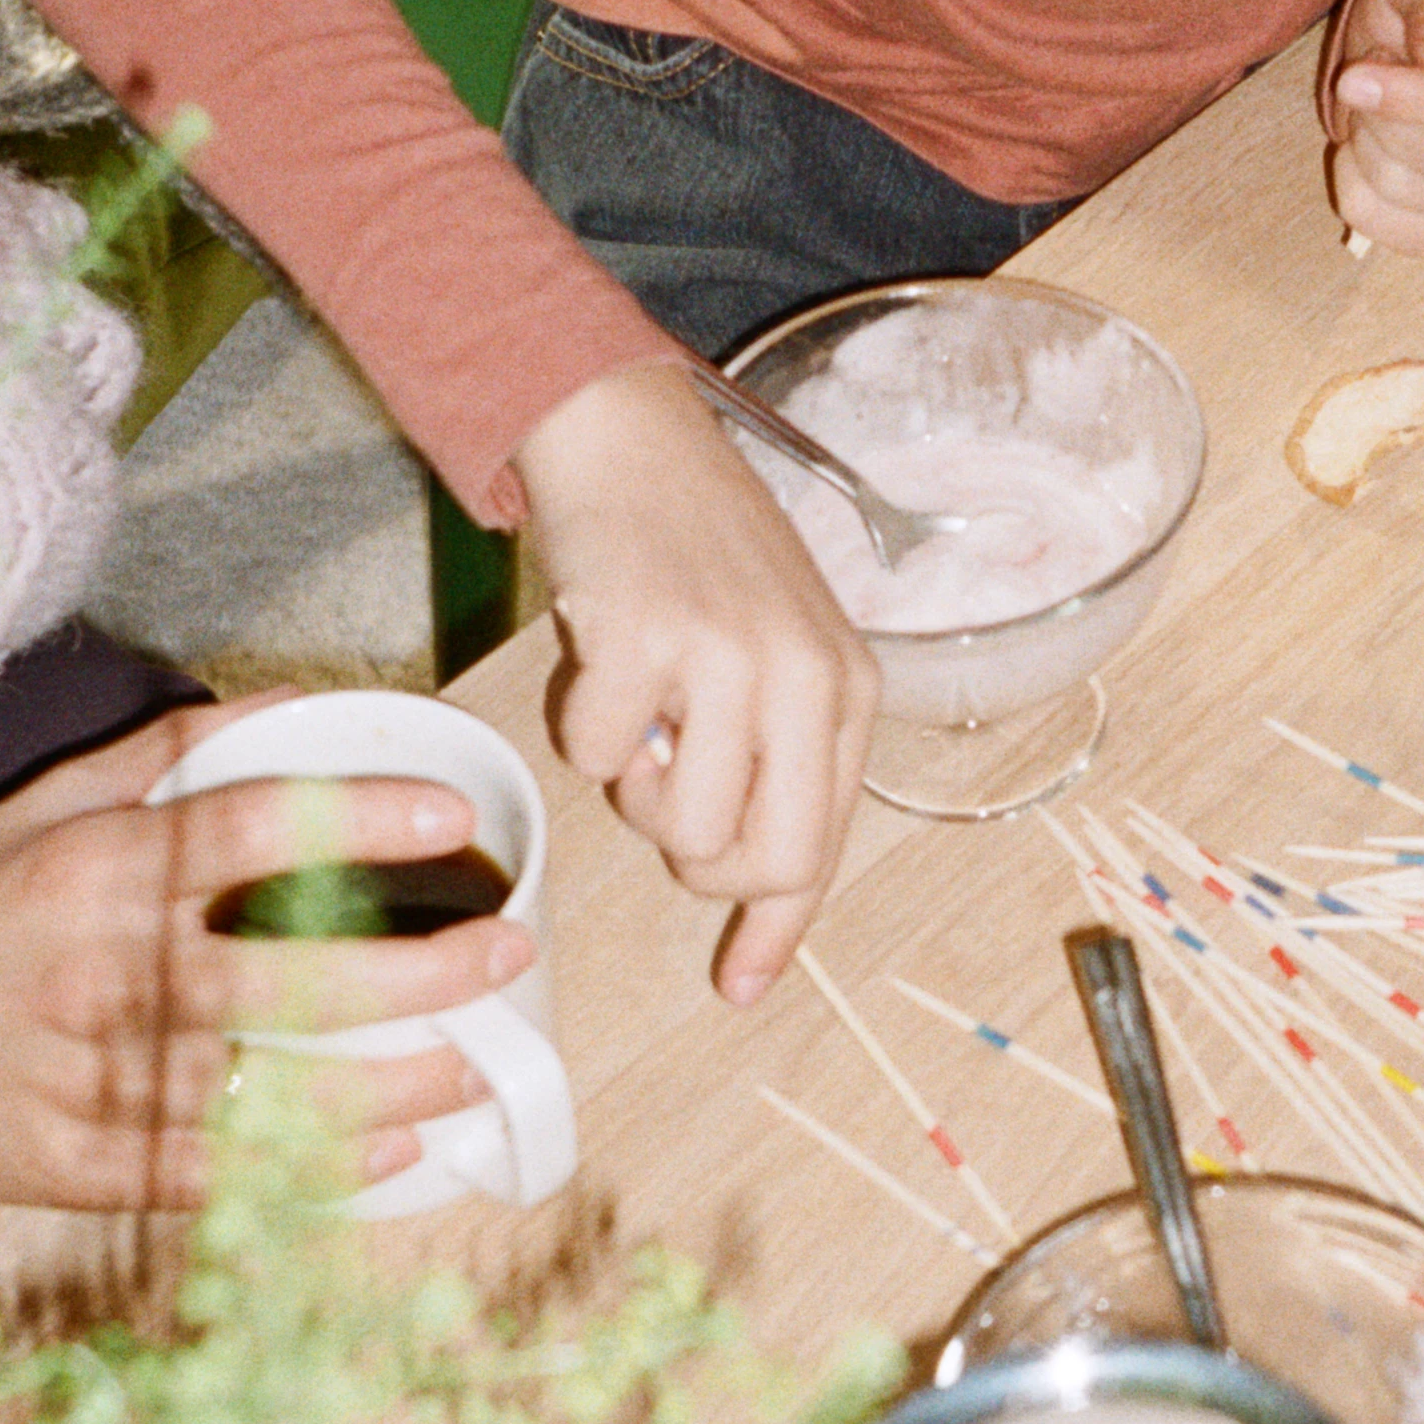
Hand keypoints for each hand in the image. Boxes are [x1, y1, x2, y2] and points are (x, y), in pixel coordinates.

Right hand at [0, 718, 516, 1210]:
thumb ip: (164, 756)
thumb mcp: (32, 812)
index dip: (366, 819)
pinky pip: (219, 1174)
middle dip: (421, 966)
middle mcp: (101, 974)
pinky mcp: (80, 1168)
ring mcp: (92, 1081)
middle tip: (508, 951)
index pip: (254, 830)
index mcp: (91, 870)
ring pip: (272, 1085)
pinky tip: (389, 1149)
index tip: (456, 815)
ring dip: (392, 1079)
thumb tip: (294, 703)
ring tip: (473, 1064)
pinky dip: (312, 1168)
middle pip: (290, 968)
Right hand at [511, 357, 873, 1004]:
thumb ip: (771, 764)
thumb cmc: (693, 554)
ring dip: (631, 790)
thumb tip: (746, 917)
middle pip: (764, 860)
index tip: (739, 986)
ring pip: (677, 825)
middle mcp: (804, 675)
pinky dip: (578, 725)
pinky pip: (591, 759)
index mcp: (845, 687)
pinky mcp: (646, 638)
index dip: (776, 928)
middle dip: (699, 865)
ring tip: (636, 708)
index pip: (824, 847)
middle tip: (662, 797)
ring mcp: (729, 657)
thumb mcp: (771, 653)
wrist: (627, 437)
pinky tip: (598, 657)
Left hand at [1324, 0, 1423, 252]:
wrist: (1422, 45)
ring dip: (1366, 148)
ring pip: (1415, 196)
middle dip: (1383, 120)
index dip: (1418, 97)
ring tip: (1367, 109)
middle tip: (1356, 81)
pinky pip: (1397, 233)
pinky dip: (1358, 192)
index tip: (1355, 76)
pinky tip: (1362, 151)